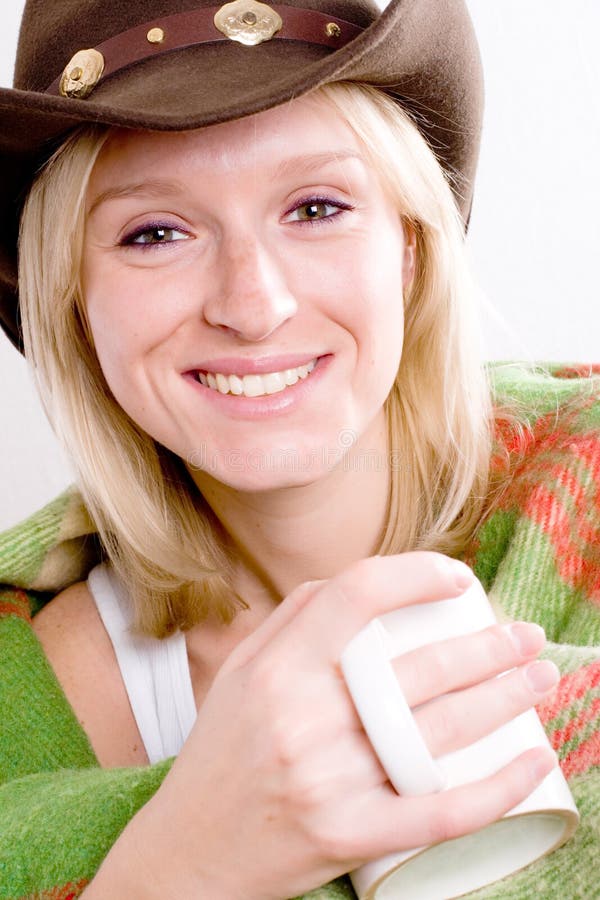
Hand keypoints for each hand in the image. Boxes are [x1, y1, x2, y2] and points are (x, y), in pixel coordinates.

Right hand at [91, 552, 557, 899]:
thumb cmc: (218, 755)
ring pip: (439, 730)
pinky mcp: (348, 836)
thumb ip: (293, 619)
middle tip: (528, 636)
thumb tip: (360, 586)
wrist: (186, 854)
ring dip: (505, 699)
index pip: (357, 595)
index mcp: (275, 668)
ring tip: (542, 677)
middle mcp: (302, 718)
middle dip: (489, 646)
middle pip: (418, 667)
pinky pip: (438, 811)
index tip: (457, 577)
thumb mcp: (238, 673)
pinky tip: (532, 763)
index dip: (415, 575)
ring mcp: (328, 780)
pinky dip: (495, 788)